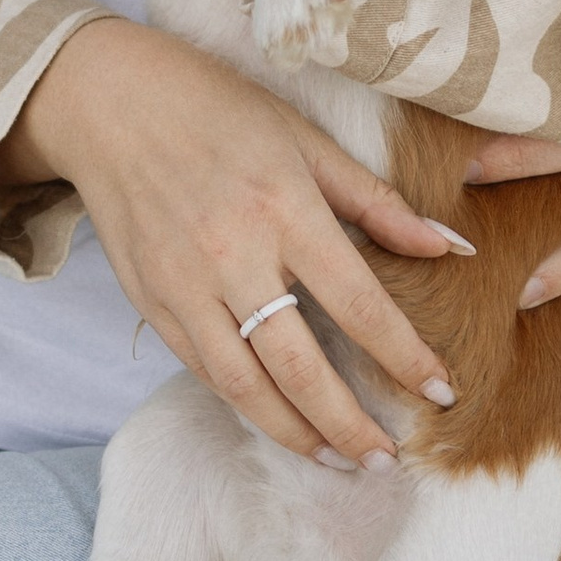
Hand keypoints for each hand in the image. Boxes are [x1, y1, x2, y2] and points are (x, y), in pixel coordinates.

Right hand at [0, 19, 471, 462]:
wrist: (109, 101)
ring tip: (336, 458)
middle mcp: (232, 254)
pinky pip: (202, 368)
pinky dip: (243, 402)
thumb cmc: (216, 108)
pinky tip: (277, 416)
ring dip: (295, 432)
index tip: (441, 393)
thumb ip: (377, 202)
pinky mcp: (150, 301)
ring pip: (244, 386)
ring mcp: (184, 284)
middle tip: (385, 459)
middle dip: (349, 423)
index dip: (404, 356)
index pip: (357, 302)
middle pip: (299, 366)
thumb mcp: (304, 139)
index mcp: (283, 207)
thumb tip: (450, 248)